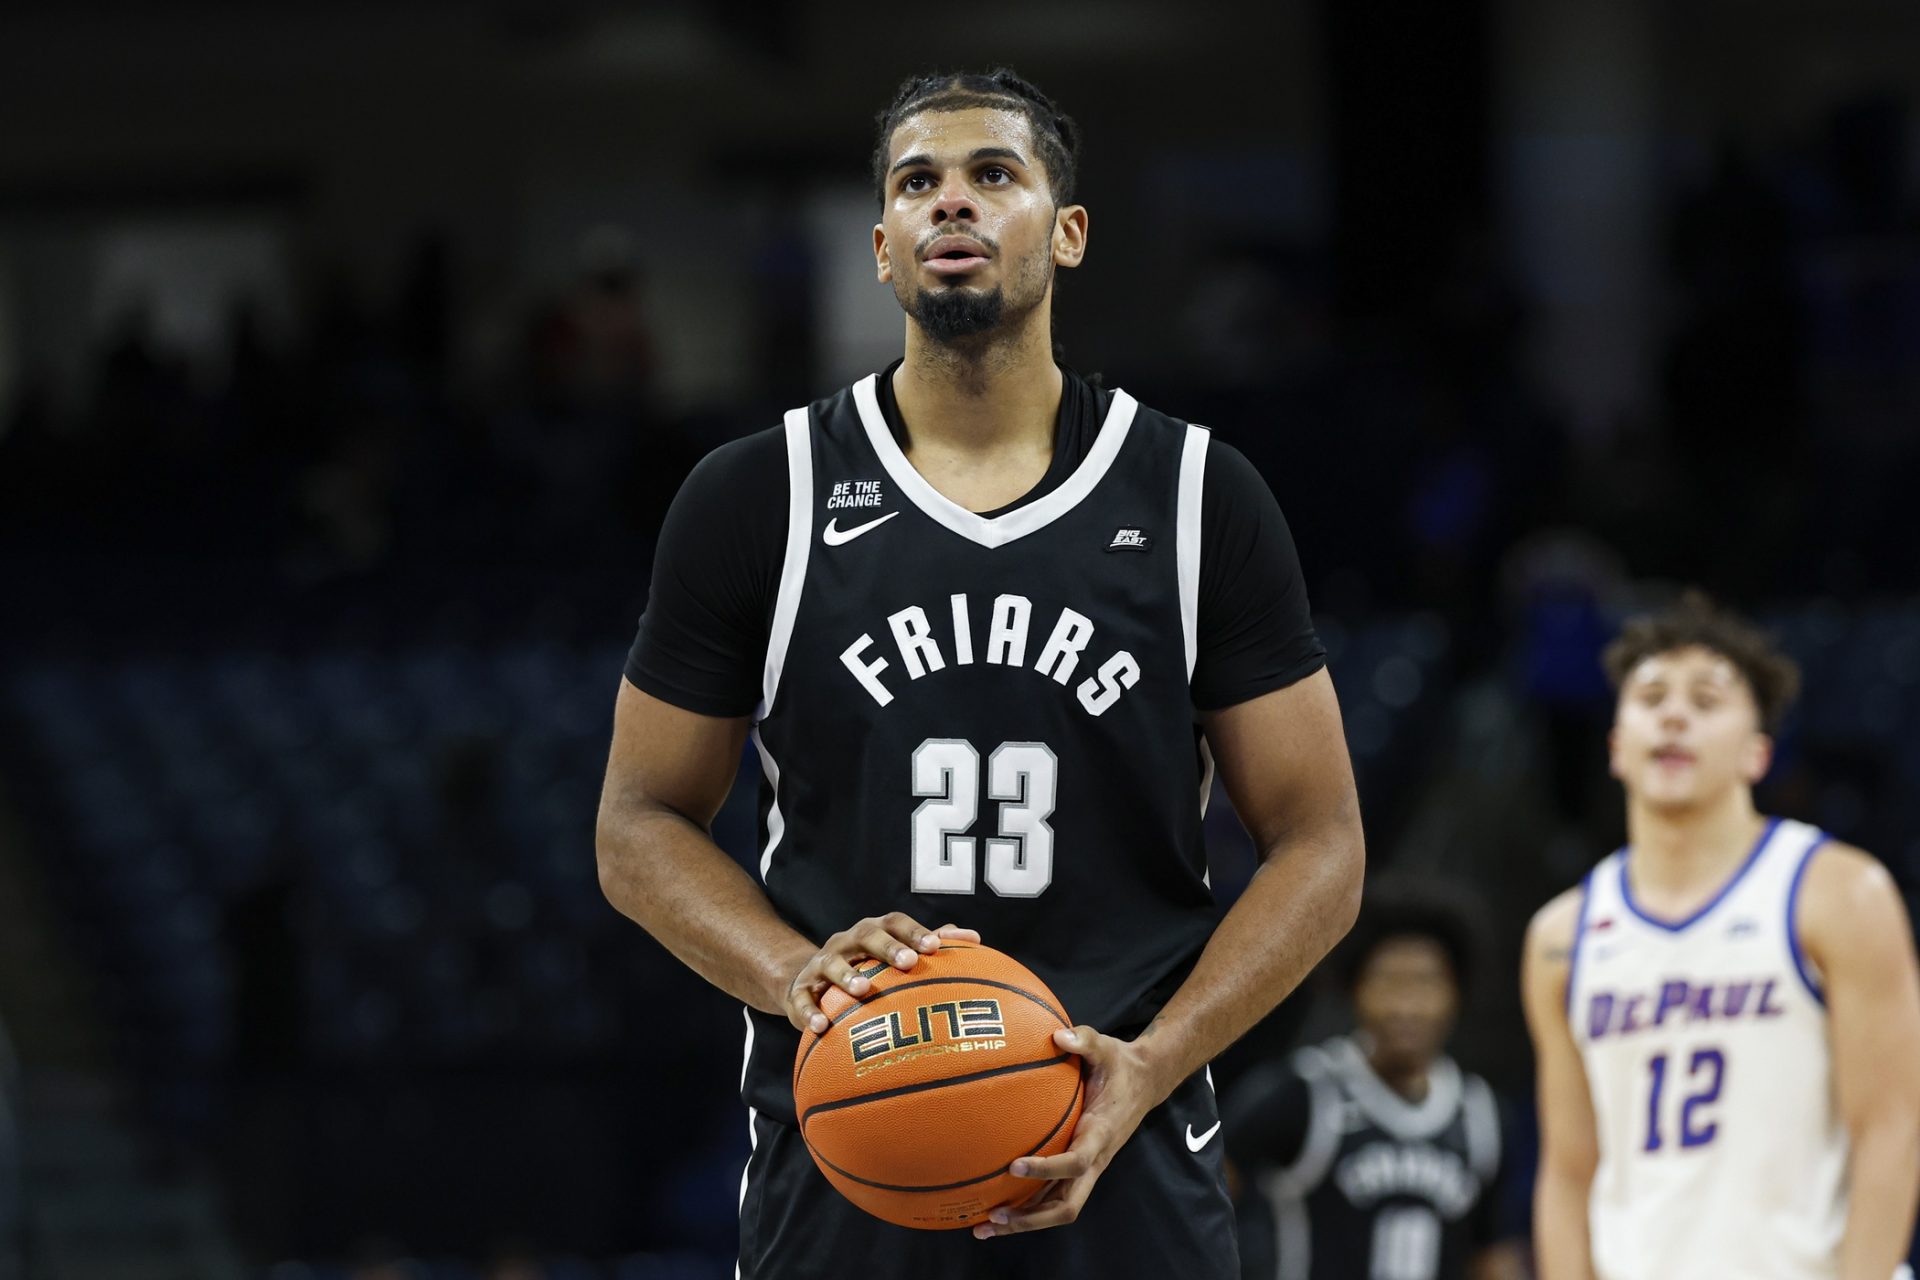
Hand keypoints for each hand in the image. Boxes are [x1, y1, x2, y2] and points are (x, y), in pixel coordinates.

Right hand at [783, 914, 979, 1033]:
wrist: (808, 982)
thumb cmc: (865, 969)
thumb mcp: (893, 955)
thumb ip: (932, 945)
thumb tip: (974, 940)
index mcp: (873, 932)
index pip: (894, 923)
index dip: (914, 932)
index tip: (935, 947)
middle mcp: (846, 942)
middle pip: (865, 935)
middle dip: (887, 946)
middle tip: (908, 962)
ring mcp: (821, 964)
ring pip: (832, 963)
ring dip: (847, 975)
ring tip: (862, 990)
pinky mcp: (799, 990)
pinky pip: (801, 999)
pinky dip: (809, 1012)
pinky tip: (822, 1026)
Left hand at [973, 1024, 1169, 1238]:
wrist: (1146, 1081)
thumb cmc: (1120, 1064)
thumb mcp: (1106, 1046)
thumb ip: (1084, 1040)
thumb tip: (1057, 1035)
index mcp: (1101, 1134)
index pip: (1076, 1162)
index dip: (1046, 1169)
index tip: (1014, 1166)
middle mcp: (1095, 1159)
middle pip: (1066, 1205)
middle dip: (1031, 1218)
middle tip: (994, 1217)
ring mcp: (1087, 1167)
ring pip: (1058, 1208)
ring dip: (1024, 1221)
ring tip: (984, 1226)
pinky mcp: (1079, 1167)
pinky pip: (1052, 1195)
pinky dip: (1027, 1206)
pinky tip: (994, 1206)